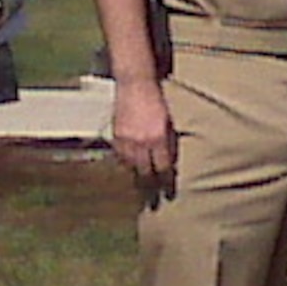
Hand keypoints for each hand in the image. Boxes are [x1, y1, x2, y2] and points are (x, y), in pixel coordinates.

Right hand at [111, 78, 177, 193]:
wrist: (136, 83)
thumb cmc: (158, 99)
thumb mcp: (170, 120)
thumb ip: (170, 141)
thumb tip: (170, 162)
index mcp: (158, 138)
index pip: (162, 168)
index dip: (165, 183)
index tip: (168, 194)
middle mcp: (142, 141)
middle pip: (145, 173)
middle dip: (150, 189)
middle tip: (153, 203)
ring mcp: (126, 139)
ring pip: (131, 167)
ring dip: (137, 179)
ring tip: (141, 191)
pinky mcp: (116, 135)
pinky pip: (120, 157)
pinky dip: (126, 164)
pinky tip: (129, 170)